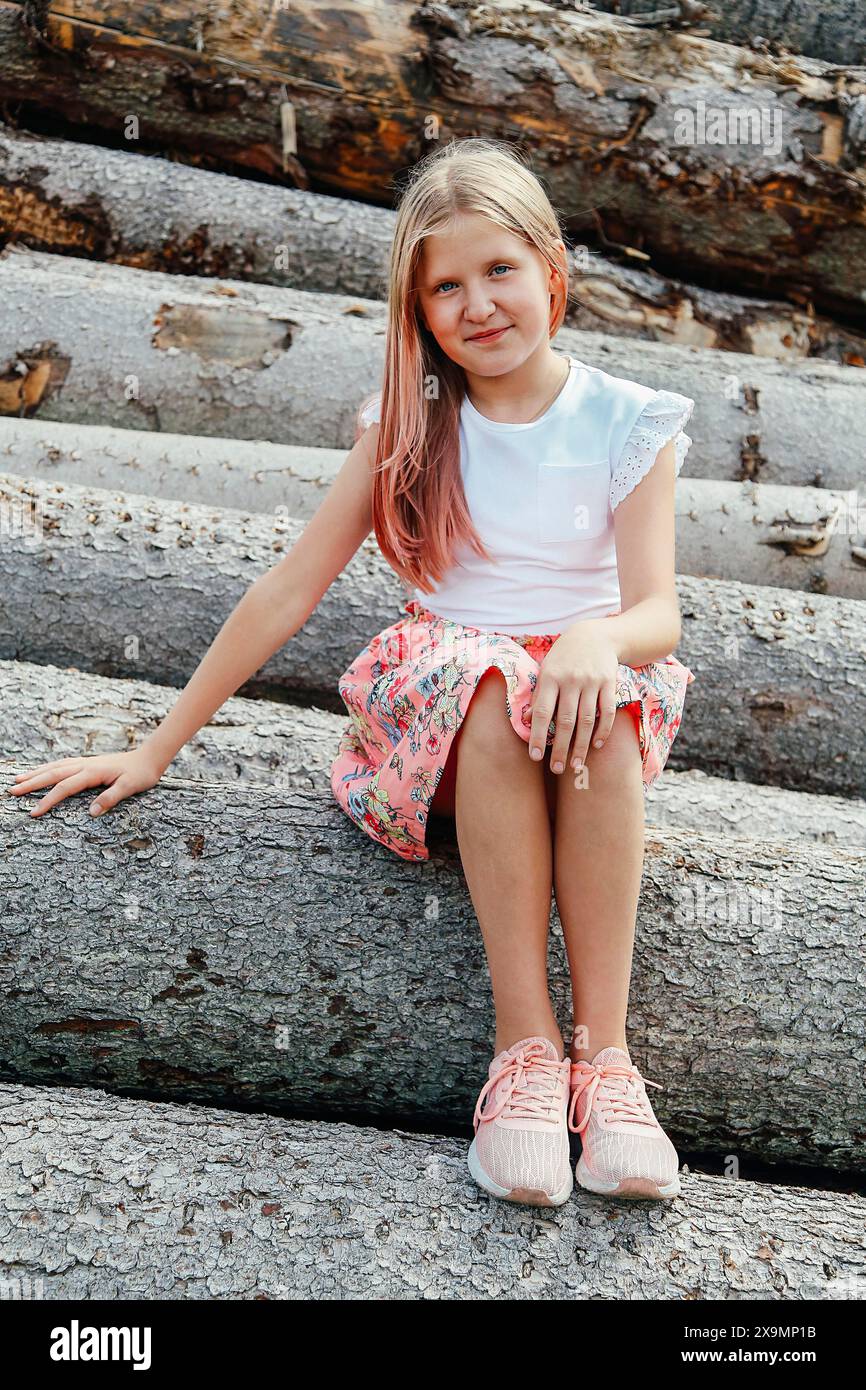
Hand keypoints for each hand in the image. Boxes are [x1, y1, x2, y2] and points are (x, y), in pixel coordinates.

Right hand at [7, 747, 165, 818]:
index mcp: (92, 772)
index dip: (48, 800)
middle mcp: (85, 765)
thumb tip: (92, 811)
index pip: (64, 788)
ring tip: (18, 779)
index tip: (33, 812)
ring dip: (36, 773)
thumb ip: (111, 798)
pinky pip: (62, 764)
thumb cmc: (140, 775)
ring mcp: (85, 762)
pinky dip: (48, 768)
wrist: (148, 758)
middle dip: (32, 783)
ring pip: (55, 767)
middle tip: (12, 791)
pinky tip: (41, 772)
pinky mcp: (87, 763)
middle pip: (53, 774)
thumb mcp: (130, 788)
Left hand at [527, 622, 619, 778]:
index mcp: (550, 677)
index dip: (537, 735)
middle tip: (556, 769)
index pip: (541, 712)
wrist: (595, 635)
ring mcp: (592, 682)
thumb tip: (525, 721)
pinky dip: (603, 730)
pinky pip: (607, 711)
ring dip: (581, 745)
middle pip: (565, 721)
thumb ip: (539, 695)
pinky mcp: (609, 684)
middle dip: (560, 748)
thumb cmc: (564, 658)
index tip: (534, 756)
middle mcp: (571, 680)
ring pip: (587, 720)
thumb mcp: (546, 670)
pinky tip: (597, 744)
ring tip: (575, 764)